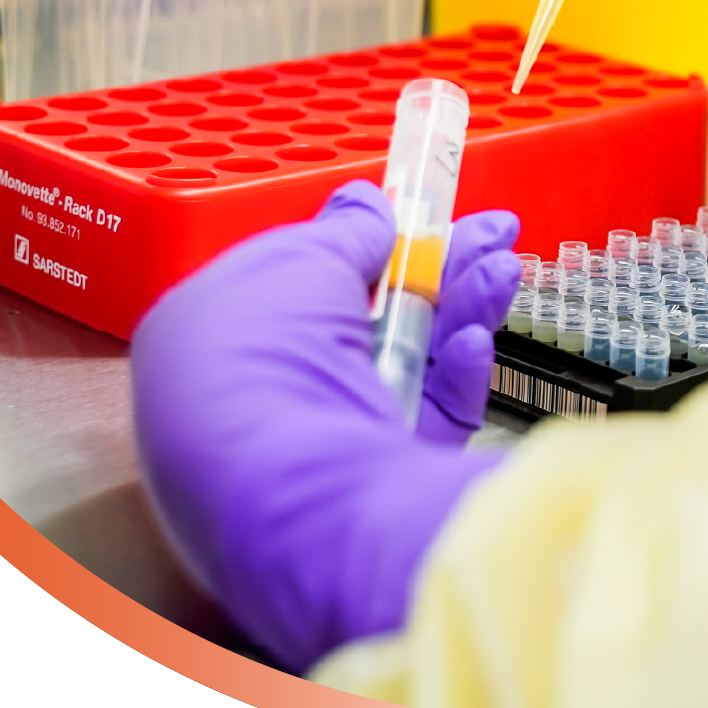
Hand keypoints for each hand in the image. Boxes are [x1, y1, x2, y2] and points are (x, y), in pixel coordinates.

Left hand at [130, 183, 502, 672]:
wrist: (298, 502)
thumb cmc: (266, 364)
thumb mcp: (300, 260)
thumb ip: (342, 230)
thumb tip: (363, 205)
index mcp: (204, 348)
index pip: (279, 286)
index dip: (342, 249)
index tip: (398, 216)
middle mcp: (254, 405)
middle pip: (356, 321)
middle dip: (426, 267)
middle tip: (485, 229)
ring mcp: (314, 453)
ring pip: (399, 364)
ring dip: (454, 305)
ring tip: (502, 261)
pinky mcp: (375, 495)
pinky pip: (420, 422)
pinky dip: (451, 375)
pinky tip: (474, 339)